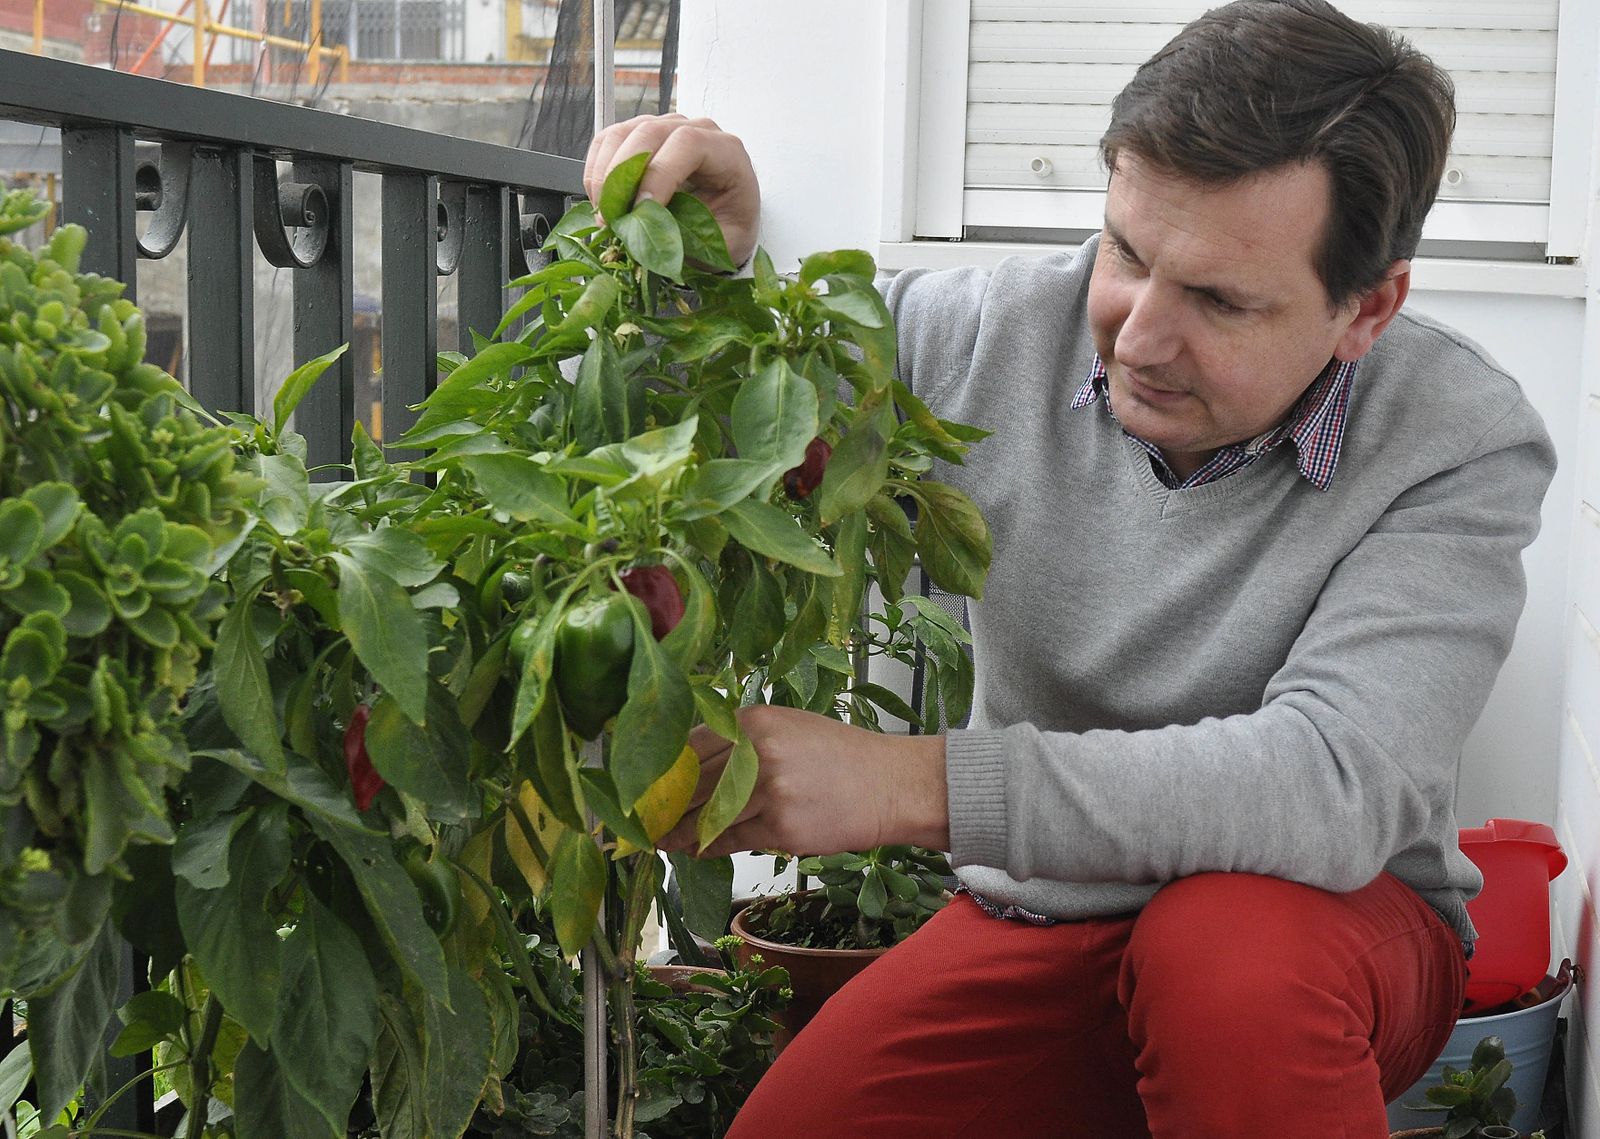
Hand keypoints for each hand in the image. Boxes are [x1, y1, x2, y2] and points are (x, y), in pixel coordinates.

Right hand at [583, 113, 760, 268]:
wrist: (726, 222)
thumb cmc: (728, 228)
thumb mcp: (722, 241)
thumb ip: (689, 236)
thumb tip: (645, 231)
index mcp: (726, 151)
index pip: (688, 144)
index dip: (659, 174)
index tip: (641, 209)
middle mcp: (696, 130)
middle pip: (649, 132)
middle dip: (623, 176)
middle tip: (613, 217)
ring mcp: (666, 129)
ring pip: (623, 134)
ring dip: (605, 174)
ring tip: (605, 212)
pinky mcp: (641, 136)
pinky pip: (608, 141)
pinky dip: (597, 170)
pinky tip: (601, 199)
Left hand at [660, 705, 950, 858]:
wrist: (892, 784)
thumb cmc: (841, 757)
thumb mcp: (788, 728)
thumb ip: (740, 742)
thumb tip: (690, 767)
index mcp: (754, 720)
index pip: (690, 746)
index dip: (663, 771)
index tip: (645, 787)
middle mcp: (758, 751)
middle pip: (692, 783)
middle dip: (666, 805)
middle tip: (645, 819)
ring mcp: (769, 790)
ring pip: (706, 816)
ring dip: (681, 833)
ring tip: (665, 840)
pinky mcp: (781, 827)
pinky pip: (732, 840)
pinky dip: (711, 847)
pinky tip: (699, 850)